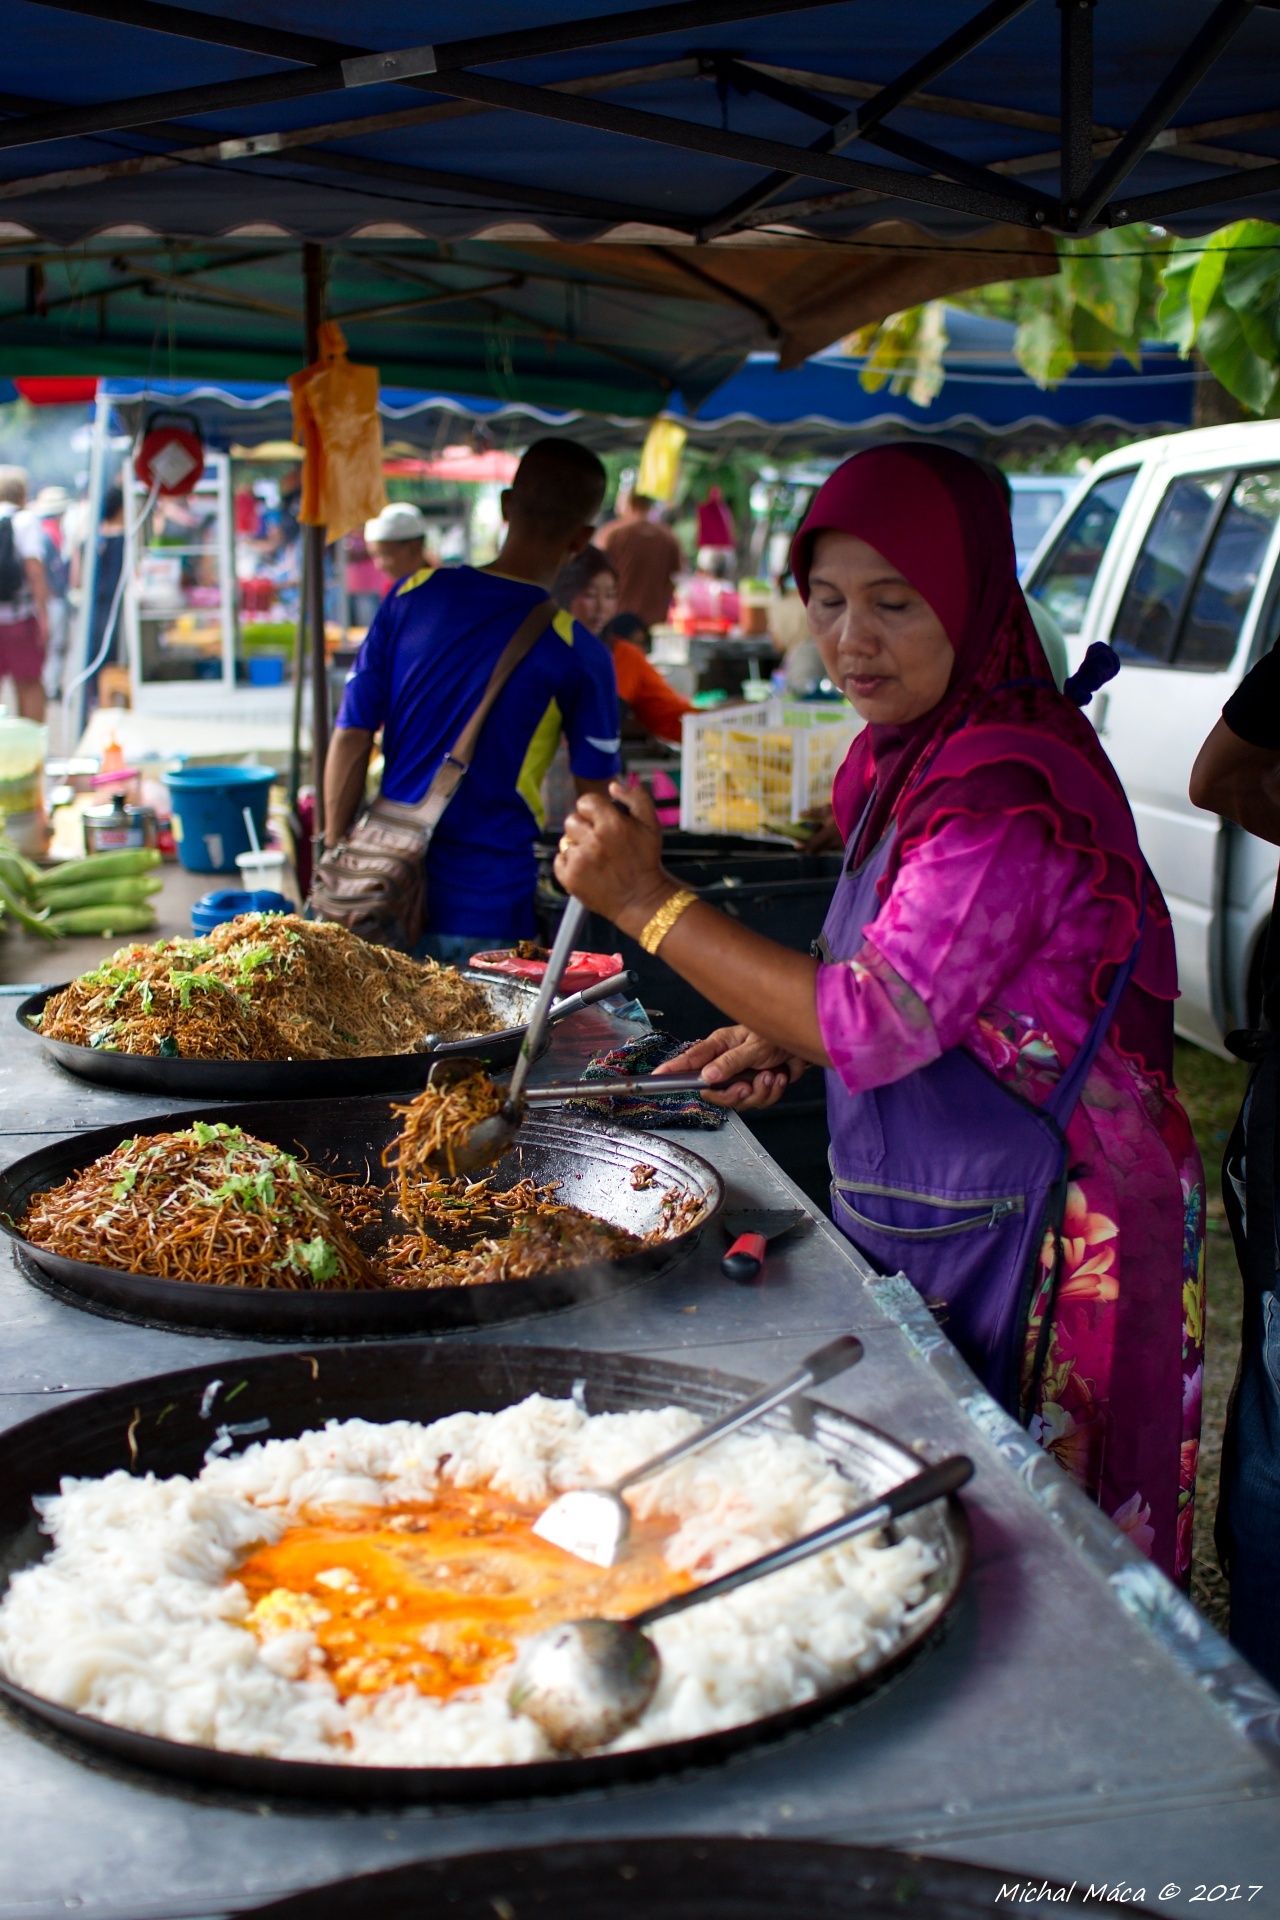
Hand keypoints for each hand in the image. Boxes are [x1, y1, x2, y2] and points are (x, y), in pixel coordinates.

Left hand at [554, 778, 671, 930]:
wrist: (641, 899)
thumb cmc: (646, 861)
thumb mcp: (651, 824)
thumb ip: (635, 797)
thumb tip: (613, 785)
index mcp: (611, 824)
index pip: (585, 801)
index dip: (594, 811)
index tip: (602, 822)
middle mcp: (592, 841)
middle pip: (571, 820)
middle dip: (584, 828)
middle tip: (600, 842)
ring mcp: (579, 861)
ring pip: (565, 841)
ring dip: (578, 846)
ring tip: (596, 858)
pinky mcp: (569, 878)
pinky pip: (559, 859)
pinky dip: (570, 863)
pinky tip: (588, 869)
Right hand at [656, 1025, 807, 1109]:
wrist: (804, 1041)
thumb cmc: (776, 1034)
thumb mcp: (752, 1047)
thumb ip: (729, 1063)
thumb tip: (707, 1076)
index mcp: (718, 1048)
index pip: (690, 1061)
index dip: (672, 1070)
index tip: (657, 1077)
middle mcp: (726, 1064)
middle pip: (714, 1092)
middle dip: (733, 1094)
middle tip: (746, 1085)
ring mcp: (741, 1076)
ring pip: (739, 1100)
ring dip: (759, 1091)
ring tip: (770, 1075)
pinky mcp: (757, 1086)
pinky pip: (758, 1102)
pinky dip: (772, 1092)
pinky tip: (780, 1076)